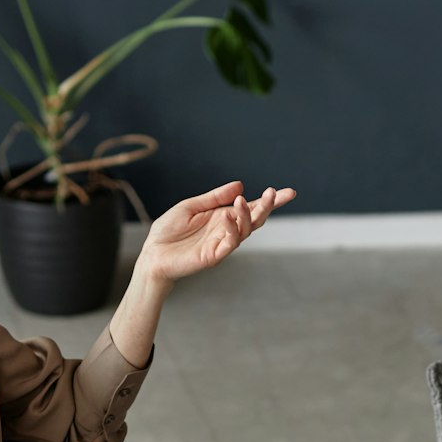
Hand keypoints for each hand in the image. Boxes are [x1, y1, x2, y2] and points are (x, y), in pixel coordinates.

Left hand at [135, 180, 294, 284]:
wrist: (152, 254)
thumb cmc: (169, 231)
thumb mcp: (192, 206)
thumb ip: (215, 197)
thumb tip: (240, 185)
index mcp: (223, 217)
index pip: (251, 208)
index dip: (270, 201)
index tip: (288, 192)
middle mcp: (226, 230)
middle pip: (254, 219)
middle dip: (267, 207)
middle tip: (274, 193)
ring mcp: (221, 244)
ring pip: (245, 230)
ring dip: (248, 215)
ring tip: (243, 201)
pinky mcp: (213, 256)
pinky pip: (229, 243)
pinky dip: (231, 229)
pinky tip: (227, 216)